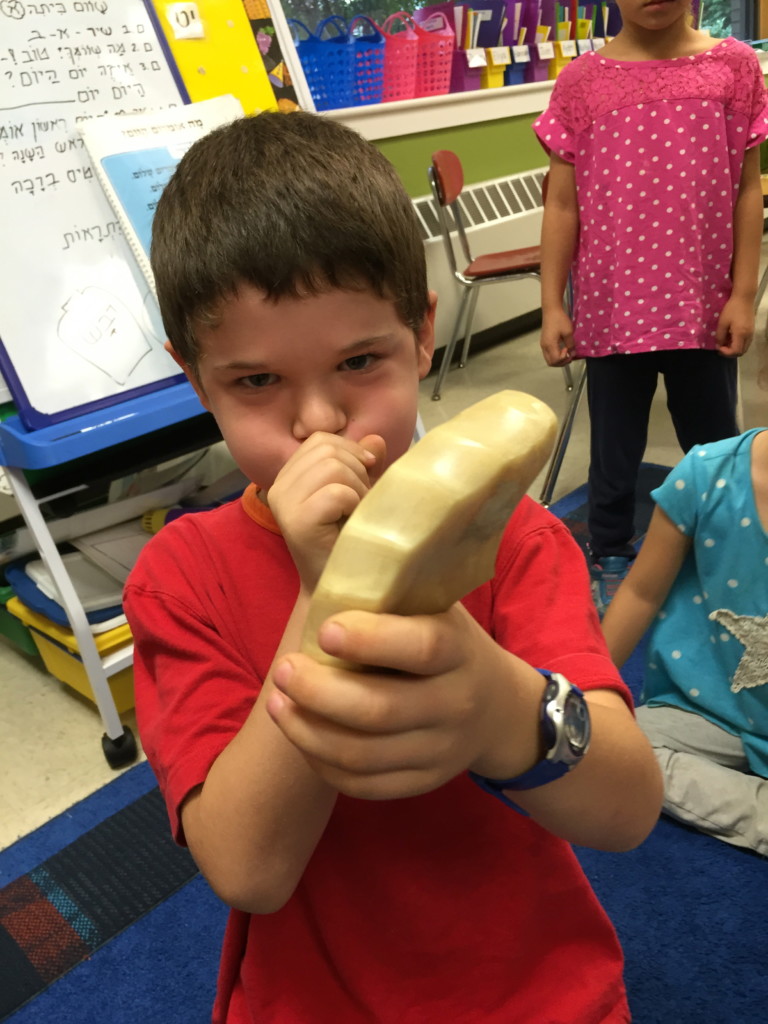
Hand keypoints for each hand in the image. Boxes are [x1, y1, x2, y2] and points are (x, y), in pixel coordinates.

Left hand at [266, 605, 540, 800]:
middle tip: (283, 669)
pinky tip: (301, 733)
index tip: (324, 630)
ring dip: (309, 731)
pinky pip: (365, 785)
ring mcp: (441, 749)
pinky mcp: (425, 781)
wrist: (497, 706)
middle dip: (319, 692)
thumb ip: (395, 591)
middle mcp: (456, 703)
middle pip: (380, 711)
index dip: (370, 640)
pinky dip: (323, 762)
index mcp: (459, 650)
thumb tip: (332, 547)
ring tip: (278, 702)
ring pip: (364, 755)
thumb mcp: (437, 608)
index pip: (421, 647)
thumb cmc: (447, 643)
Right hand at [267, 432, 386, 591]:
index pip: (320, 440)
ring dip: (358, 489)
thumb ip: (362, 465)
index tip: (366, 476)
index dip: (350, 451)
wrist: (339, 588)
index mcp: (288, 476)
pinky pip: (337, 492)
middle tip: (361, 502)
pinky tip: (352, 523)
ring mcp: (284, 503)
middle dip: (357, 471)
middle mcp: (279, 486)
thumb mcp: (358, 494)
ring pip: (333, 467)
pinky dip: (354, 504)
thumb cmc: (348, 541)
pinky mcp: (296, 521)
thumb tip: (375, 439)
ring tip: (357, 513)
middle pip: (328, 449)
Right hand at [540, 308, 574, 365]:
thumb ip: (571, 344)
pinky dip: (555, 355)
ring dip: (558, 360)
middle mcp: (544, 347)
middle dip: (561, 362)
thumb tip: (573, 354)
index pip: (556, 360)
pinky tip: (561, 349)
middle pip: (551, 363)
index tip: (569, 349)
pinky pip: (548, 354)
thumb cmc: (560, 320)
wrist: (551, 310)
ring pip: (549, 359)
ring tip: (566, 353)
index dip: (564, 358)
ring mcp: (543, 345)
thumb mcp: (568, 332)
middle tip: (569, 355)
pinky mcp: (543, 342)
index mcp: (550, 344)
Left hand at [715, 296, 753, 356]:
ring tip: (725, 342)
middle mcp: (748, 336)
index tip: (719, 347)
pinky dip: (738, 344)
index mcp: (741, 334)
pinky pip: (746, 342)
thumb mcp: (722, 323)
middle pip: (741, 352)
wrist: (744, 298)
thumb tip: (718, 345)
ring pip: (744, 348)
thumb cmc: (732, 309)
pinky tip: (731, 338)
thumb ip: (720, 336)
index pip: (735, 351)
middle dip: (730, 352)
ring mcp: (751, 333)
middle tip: (721, 347)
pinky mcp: (752, 330)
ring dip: (734, 348)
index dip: (726, 352)